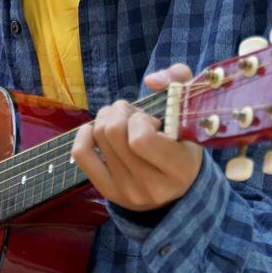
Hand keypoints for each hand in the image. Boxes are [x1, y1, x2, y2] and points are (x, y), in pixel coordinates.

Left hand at [72, 63, 203, 212]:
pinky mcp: (109, 192)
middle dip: (120, 112)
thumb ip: (178, 81)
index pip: (140, 139)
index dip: (140, 120)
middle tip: (133, 116)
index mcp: (179, 169)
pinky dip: (84, 135)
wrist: (180, 185)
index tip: (152, 122)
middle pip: (114, 133)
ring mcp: (129, 192)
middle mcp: (153, 187)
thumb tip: (151, 80)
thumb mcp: (189, 111)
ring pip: (99, 137)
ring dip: (107, 119)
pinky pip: (82, 155)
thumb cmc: (183, 142)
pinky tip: (96, 131)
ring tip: (122, 122)